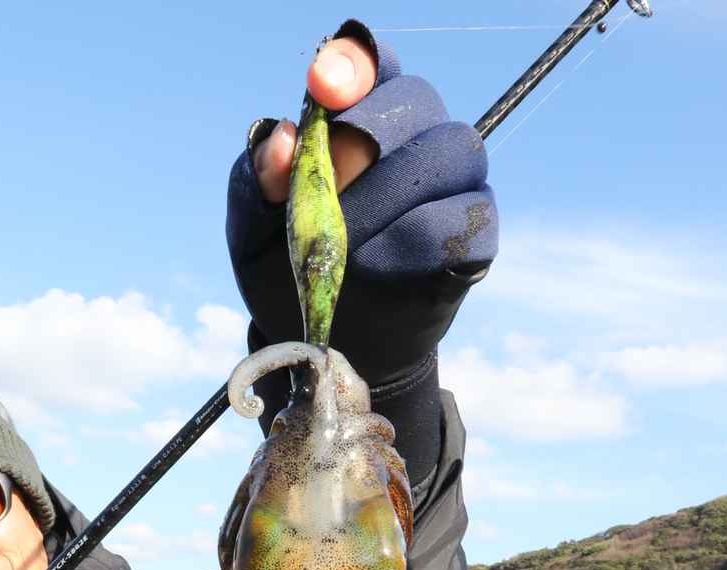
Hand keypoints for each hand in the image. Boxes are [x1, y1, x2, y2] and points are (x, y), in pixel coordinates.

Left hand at [226, 20, 496, 386]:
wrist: (326, 349)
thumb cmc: (289, 277)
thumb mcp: (252, 235)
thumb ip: (255, 184)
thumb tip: (283, 140)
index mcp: (358, 119)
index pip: (371, 63)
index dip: (353, 64)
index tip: (323, 85)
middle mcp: (413, 140)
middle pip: (417, 100)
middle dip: (368, 138)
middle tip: (328, 197)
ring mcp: (452, 186)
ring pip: (453, 151)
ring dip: (394, 193)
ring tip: (348, 245)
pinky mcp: (474, 237)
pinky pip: (468, 218)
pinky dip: (422, 239)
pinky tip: (380, 266)